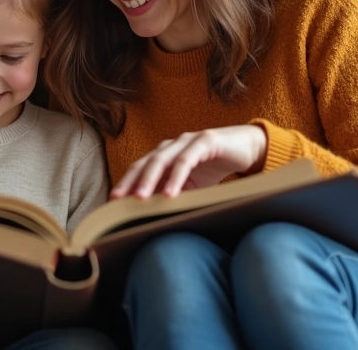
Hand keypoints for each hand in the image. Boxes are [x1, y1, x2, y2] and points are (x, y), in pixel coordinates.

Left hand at [110, 124, 267, 198]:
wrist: (245, 148)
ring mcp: (186, 141)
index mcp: (164, 154)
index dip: (125, 184)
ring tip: (141, 198)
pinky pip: (186, 160)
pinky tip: (171, 193)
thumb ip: (173, 194)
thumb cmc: (214, 168)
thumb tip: (152, 218)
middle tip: (118, 200)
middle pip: (144, 163)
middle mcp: (170, 145)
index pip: (139, 169)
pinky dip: (177, 176)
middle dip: (129, 182)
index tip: (112, 202)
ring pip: (161, 160)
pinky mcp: (205, 140)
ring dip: (150, 180)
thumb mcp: (191, 186)